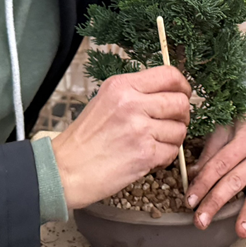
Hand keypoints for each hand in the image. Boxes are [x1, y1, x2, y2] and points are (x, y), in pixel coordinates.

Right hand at [51, 67, 191, 209]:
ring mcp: (139, 129)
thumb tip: (172, 93)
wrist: (63, 171)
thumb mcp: (105, 102)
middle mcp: (131, 103)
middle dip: (181, 116)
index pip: (169, 75)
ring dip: (171, 140)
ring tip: (149, 144)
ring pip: (180, 130)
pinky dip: (164, 158)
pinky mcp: (145, 153)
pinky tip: (145, 158)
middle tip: (168, 125)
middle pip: (181, 103)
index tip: (182, 96)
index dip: (182, 87)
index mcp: (121, 86)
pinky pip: (173, 152)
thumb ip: (136, 94)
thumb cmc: (84, 140)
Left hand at [187, 107, 245, 237]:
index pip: (221, 165)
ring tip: (240, 232)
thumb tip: (193, 178)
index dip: (203, 184)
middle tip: (202, 221)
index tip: (190, 201)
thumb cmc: (241, 123)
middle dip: (217, 203)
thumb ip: (208, 155)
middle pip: (237, 181)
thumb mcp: (221, 131)